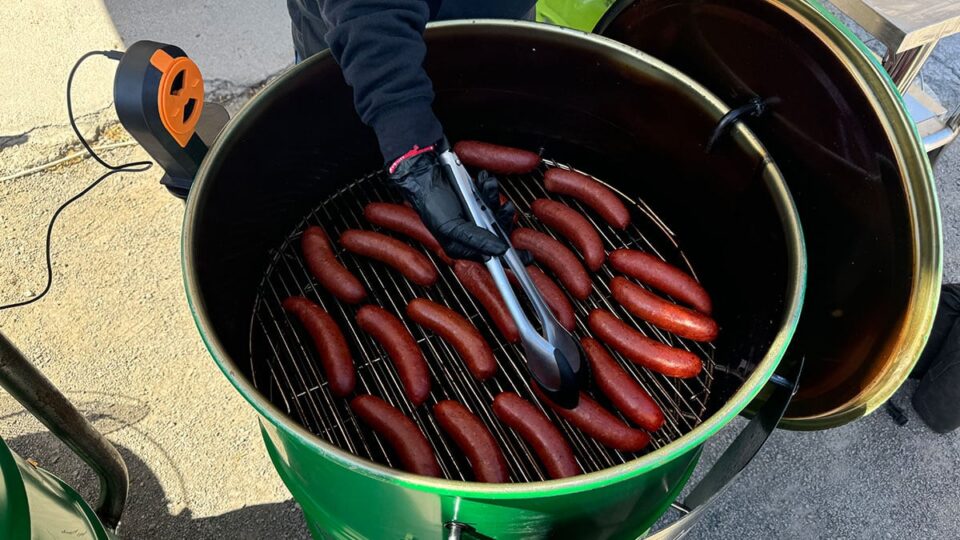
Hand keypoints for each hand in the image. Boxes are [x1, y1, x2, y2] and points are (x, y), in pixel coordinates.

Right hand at [388, 146, 514, 260]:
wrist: (425, 176)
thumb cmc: (431, 204)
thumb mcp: (453, 227)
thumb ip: (477, 239)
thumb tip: (500, 250)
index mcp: (463, 248)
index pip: (491, 257)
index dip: (510, 258)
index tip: (526, 257)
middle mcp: (472, 235)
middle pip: (499, 233)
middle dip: (502, 218)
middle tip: (505, 209)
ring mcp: (476, 218)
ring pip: (497, 213)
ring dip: (494, 198)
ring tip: (487, 187)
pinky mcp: (477, 202)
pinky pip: (491, 198)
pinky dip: (489, 188)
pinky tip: (483, 180)